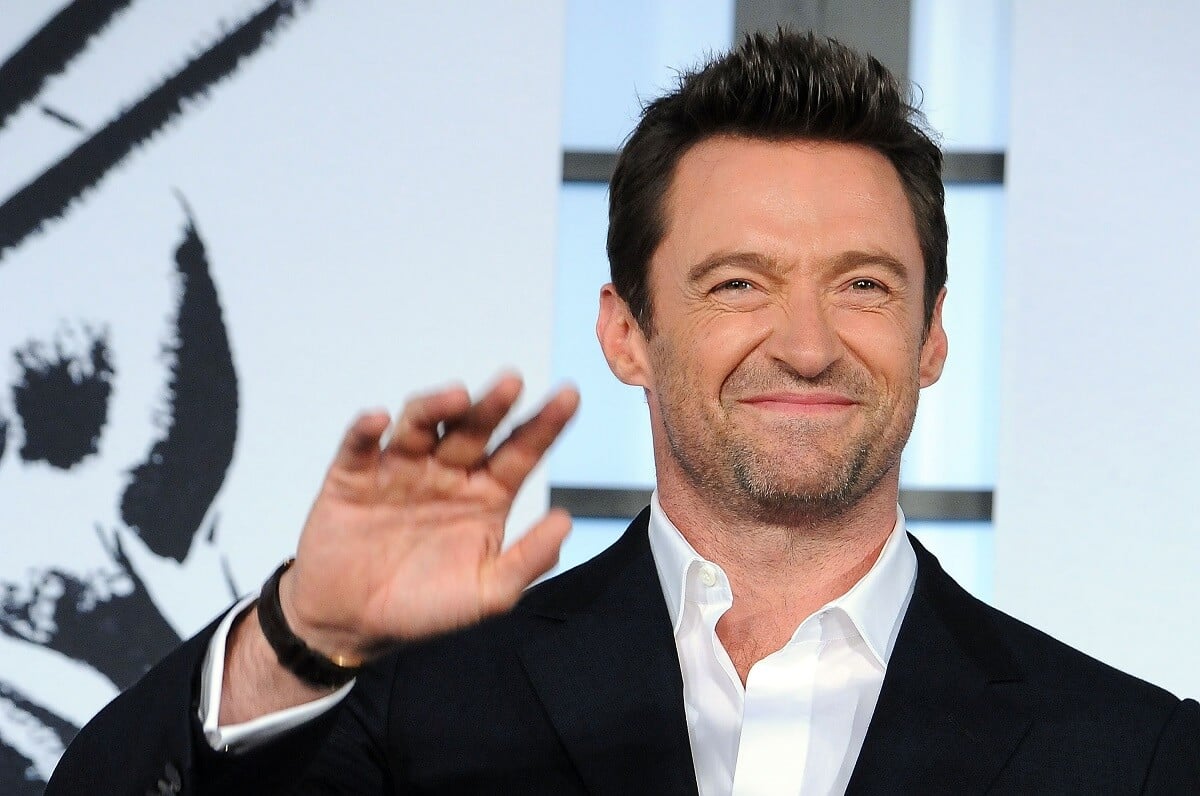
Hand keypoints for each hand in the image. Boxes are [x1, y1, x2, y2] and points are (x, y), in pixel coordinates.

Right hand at [280, 373, 578, 662]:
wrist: (353, 624)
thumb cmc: (425, 607)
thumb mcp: (488, 593)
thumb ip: (528, 560)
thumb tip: (566, 522)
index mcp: (485, 494)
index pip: (520, 451)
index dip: (544, 424)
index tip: (569, 396)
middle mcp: (446, 473)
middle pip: (473, 429)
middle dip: (493, 405)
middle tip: (513, 384)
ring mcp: (400, 470)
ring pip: (420, 425)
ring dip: (437, 406)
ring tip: (458, 397)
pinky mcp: (353, 477)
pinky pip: (359, 446)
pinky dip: (366, 429)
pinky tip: (379, 420)